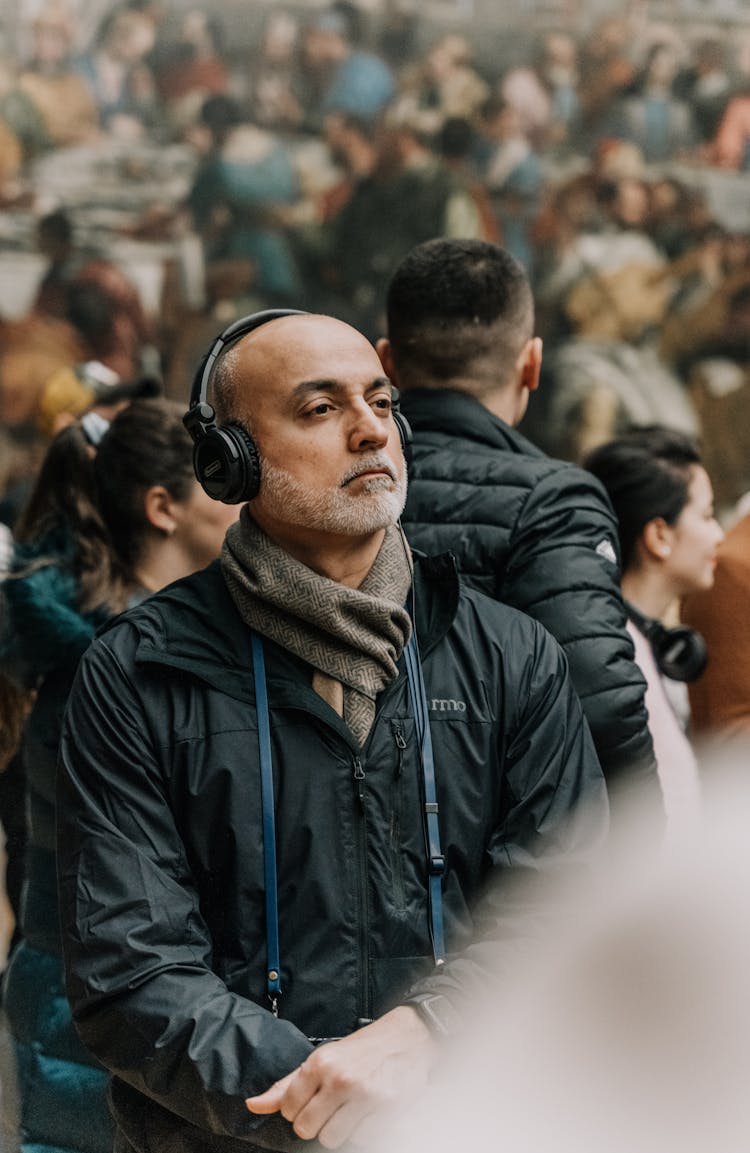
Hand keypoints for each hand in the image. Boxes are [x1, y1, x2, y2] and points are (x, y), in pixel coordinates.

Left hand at [246, 1006, 437, 1147]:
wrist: (408, 1037)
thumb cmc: (362, 1048)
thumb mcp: (323, 1057)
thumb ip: (287, 1084)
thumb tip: (253, 1105)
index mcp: (320, 1063)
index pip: (287, 1108)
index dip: (296, 1109)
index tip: (310, 1101)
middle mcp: (340, 1079)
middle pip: (305, 1129)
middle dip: (314, 1123)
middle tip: (329, 1108)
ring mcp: (365, 1096)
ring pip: (331, 1139)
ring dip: (338, 1130)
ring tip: (348, 1110)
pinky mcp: (387, 1109)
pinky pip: (360, 1140)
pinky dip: (362, 1131)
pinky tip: (367, 1113)